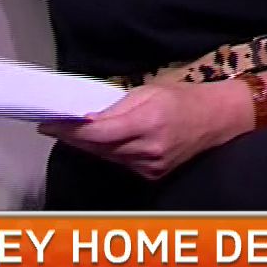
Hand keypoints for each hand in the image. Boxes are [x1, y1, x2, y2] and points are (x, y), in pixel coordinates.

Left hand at [40, 81, 245, 180]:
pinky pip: (120, 163)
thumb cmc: (183, 98)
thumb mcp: (149, 91)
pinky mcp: (153, 175)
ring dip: (88, 145)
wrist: (218, 120)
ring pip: (106, 157)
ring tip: (72, 131)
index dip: (70, 130)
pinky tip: (102, 141)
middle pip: (97, 147)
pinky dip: (108, 152)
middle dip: (73, 137)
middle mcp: (148, 149)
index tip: (48, 123)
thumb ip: (116, 106)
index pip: (98, 132)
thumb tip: (84, 116)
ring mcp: (151, 166)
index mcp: (148, 122)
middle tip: (52, 126)